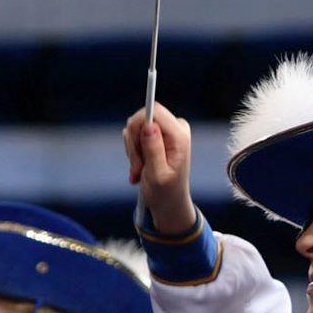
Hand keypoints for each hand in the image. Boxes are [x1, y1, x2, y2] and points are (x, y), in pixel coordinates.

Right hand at [123, 102, 196, 236]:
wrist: (169, 201)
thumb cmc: (165, 192)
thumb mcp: (157, 175)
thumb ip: (153, 149)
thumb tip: (149, 125)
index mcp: (179, 135)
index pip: (154, 111)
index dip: (138, 125)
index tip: (134, 148)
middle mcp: (175, 128)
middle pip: (142, 118)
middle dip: (133, 143)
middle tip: (137, 167)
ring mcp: (166, 131)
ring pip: (135, 127)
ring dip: (133, 151)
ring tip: (140, 171)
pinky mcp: (156, 135)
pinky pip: (134, 134)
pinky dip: (133, 152)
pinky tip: (140, 168)